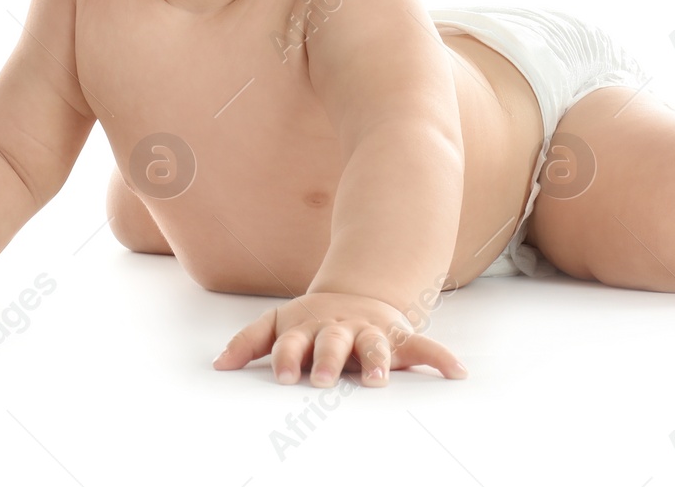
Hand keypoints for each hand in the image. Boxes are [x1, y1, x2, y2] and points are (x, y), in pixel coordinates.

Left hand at [212, 291, 467, 386]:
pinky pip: (423, 346)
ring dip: (378, 362)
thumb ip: (249, 341)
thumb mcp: (278, 322)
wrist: (357, 293)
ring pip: (376, 345)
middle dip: (328, 361)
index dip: (289, 357)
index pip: (294, 344)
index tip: (284, 376)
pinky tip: (457, 372)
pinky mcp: (398, 336)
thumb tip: (218, 366)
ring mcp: (370, 332)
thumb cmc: (313, 322)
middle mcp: (340, 330)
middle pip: (333, 344)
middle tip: (324, 380)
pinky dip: (441, 358)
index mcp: (309, 329)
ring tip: (380, 380)